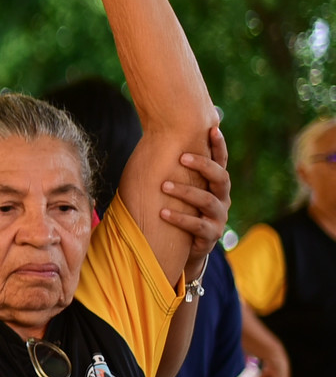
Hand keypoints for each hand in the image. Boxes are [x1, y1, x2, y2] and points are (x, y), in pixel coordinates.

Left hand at [160, 125, 230, 279]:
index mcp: (216, 185)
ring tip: (164, 185)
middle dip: (203, 165)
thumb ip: (176, 170)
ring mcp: (218, 217)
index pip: (221, 161)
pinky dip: (180, 218)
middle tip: (182, 157)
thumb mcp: (182, 189)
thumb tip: (155, 138)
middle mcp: (222, 198)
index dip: (220, 146)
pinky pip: (197, 226)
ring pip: (207, 201)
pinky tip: (163, 213)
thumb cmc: (181, 210)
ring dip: (186, 191)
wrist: (186, 248)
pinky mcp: (211, 235)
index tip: (213, 128)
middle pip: (221, 177)